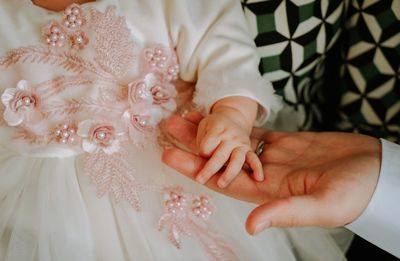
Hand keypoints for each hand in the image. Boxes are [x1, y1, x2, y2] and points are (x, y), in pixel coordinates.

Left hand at [162, 113, 380, 234]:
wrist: (376, 173)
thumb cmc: (354, 193)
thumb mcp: (320, 207)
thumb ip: (284, 212)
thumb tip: (252, 226)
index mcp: (267, 192)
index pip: (219, 179)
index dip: (194, 168)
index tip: (169, 154)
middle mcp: (265, 175)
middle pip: (221, 158)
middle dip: (194, 144)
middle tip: (168, 126)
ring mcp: (275, 158)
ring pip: (234, 142)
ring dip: (212, 130)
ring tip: (188, 115)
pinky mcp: (288, 142)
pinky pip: (256, 132)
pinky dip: (238, 124)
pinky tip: (222, 115)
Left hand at [196, 107, 262, 187]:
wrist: (233, 119)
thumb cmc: (214, 127)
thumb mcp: (203, 126)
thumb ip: (201, 141)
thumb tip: (203, 156)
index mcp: (217, 129)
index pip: (207, 147)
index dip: (201, 153)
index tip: (200, 153)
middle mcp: (230, 137)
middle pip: (219, 155)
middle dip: (209, 168)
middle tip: (199, 179)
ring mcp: (240, 144)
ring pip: (236, 160)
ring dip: (228, 173)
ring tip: (221, 184)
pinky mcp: (249, 150)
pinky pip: (254, 159)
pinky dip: (257, 168)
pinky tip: (258, 178)